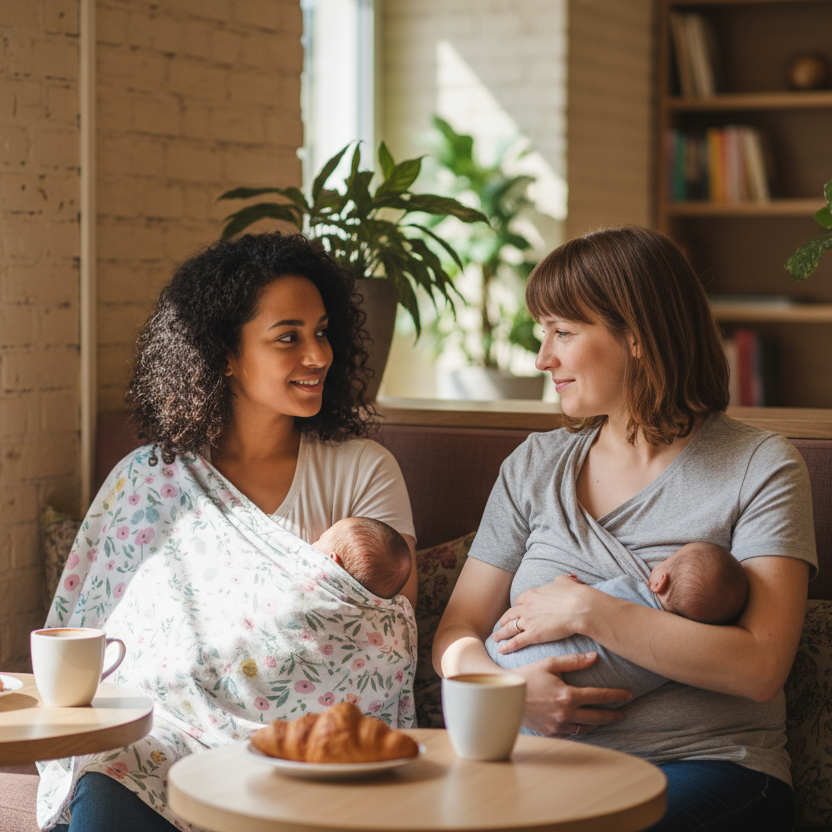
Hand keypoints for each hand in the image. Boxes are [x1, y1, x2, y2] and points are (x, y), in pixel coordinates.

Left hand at [493, 574, 588, 651]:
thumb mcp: (563, 581)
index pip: (518, 601)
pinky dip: (507, 646)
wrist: (580, 607)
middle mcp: (526, 607)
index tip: (515, 611)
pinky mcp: (534, 634)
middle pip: (510, 614)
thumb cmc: (574, 593)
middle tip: (501, 625)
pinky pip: (516, 641)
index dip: (516, 607)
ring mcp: (528, 621)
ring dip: (500, 634)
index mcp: (532, 594)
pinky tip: (501, 650)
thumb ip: (557, 581)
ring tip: (495, 638)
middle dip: (504, 620)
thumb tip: (559, 582)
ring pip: (509, 628)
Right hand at [515, 653, 631, 736]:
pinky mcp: (550, 732)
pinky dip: (581, 729)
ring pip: (585, 727)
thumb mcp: (549, 664)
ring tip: (605, 718)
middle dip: (613, 714)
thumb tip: (595, 657)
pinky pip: (571, 734)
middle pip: (597, 716)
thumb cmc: (527, 675)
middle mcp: (565, 713)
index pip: (599, 696)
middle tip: (623, 712)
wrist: (506, 694)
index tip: (629, 695)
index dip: (616, 696)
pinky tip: (584, 724)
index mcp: (567, 695)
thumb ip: (573, 661)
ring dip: (597, 723)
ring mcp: (558, 725)